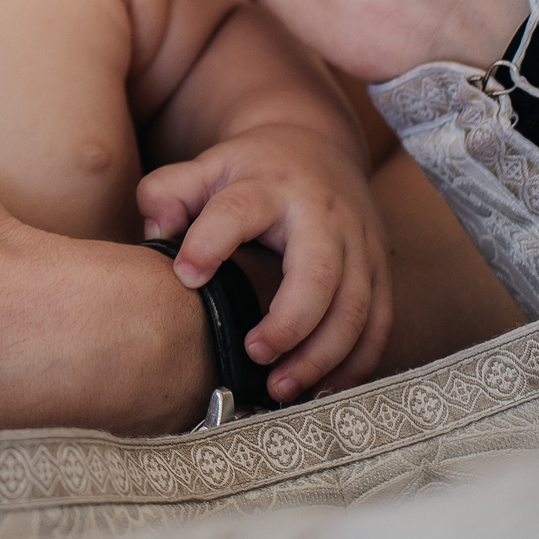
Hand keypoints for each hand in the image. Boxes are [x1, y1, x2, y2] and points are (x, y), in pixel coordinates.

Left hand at [139, 125, 390, 400]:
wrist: (320, 149)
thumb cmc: (253, 171)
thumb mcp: (206, 167)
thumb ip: (169, 194)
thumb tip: (157, 233)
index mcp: (269, 188)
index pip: (238, 211)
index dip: (210, 243)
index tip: (186, 277)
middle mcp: (322, 215)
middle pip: (317, 273)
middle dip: (288, 323)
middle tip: (252, 353)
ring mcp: (359, 244)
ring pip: (355, 307)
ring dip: (321, 356)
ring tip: (279, 388)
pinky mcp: (381, 270)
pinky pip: (379, 324)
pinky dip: (356, 364)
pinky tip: (321, 389)